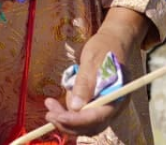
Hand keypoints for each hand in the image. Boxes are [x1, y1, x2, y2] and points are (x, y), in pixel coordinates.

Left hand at [43, 7, 148, 136]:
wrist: (113, 40)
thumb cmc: (104, 47)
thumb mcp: (92, 61)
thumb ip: (85, 84)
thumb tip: (75, 107)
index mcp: (117, 96)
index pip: (96, 118)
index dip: (76, 121)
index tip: (57, 116)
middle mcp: (113, 106)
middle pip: (90, 126)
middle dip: (68, 123)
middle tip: (48, 113)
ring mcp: (106, 107)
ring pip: (85, 124)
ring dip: (66, 119)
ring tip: (50, 104)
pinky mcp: (97, 104)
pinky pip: (83, 116)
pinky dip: (69, 113)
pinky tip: (59, 102)